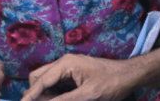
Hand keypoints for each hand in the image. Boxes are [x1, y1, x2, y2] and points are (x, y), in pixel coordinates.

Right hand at [21, 54, 137, 100]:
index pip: (40, 80)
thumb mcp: (88, 95)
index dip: (30, 95)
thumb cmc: (111, 82)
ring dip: (45, 94)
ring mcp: (68, 68)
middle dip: (36, 93)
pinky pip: (57, 84)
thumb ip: (64, 100)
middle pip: (39, 77)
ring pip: (47, 81)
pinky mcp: (73, 74)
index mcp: (65, 64)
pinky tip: (59, 100)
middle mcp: (63, 63)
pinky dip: (54, 93)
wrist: (129, 75)